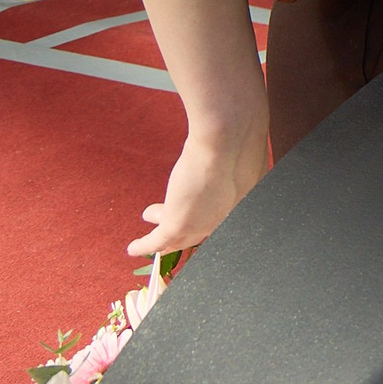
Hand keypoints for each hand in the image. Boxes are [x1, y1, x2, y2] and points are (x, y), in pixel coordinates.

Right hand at [130, 125, 266, 256]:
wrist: (227, 140)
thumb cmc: (240, 136)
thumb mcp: (247, 149)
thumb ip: (242, 156)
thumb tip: (240, 144)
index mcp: (249, 201)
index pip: (228, 215)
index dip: (211, 211)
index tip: (201, 204)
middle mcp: (227, 220)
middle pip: (203, 230)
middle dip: (188, 224)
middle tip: (172, 216)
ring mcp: (204, 225)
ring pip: (179, 235)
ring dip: (164, 230)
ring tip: (150, 215)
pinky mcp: (179, 225)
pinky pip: (158, 241)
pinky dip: (145, 246)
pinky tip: (133, 248)